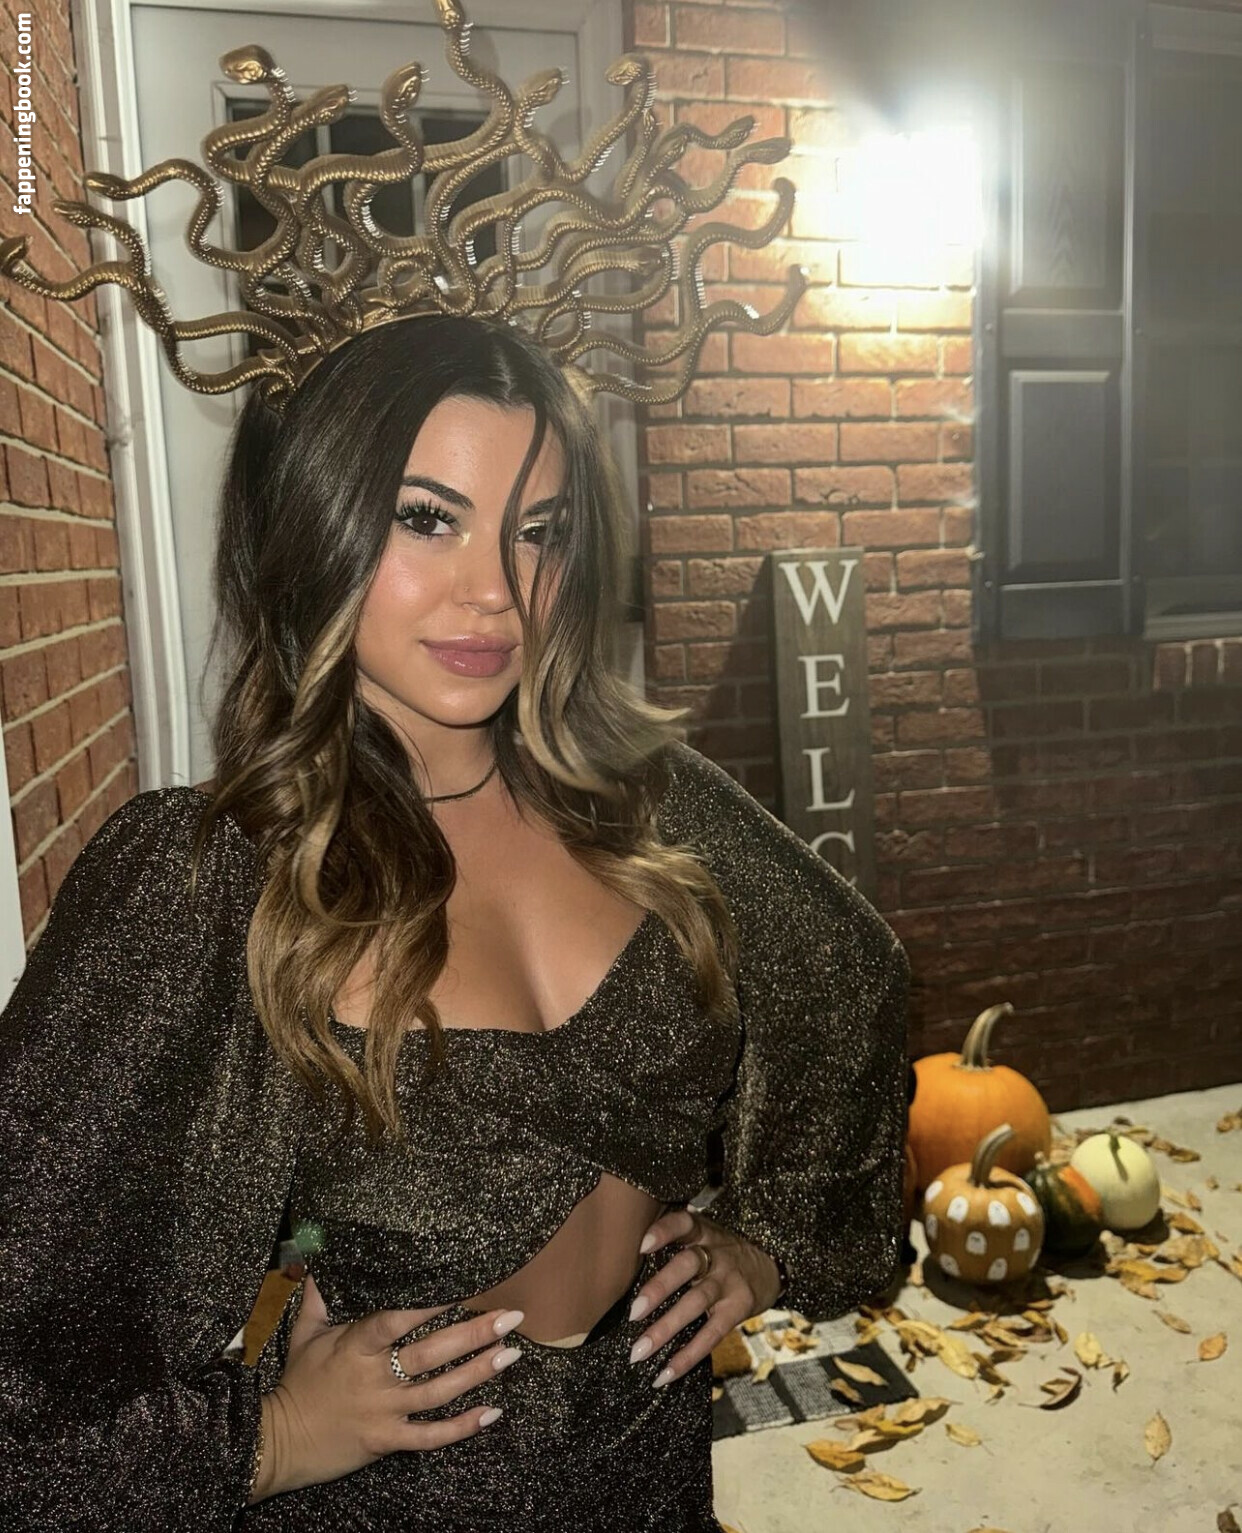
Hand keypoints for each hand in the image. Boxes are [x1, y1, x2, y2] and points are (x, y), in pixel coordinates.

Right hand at [249, 1273, 524, 1501]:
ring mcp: (384, 1411)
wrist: (278, 1442)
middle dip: (473, 1334)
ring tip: (510, 1354)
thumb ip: (318, 1297)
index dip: (429, 1304)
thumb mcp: (304, 1335)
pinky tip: (492, 1412)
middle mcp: (374, 1378)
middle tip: (510, 1318)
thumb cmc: (297, 1384)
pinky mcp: (387, 1441)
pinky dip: (462, 1427)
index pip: (396, 1320)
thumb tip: (319, 1259)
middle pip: (430, 1354)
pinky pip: (430, 1437)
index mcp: (355, 1346)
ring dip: (477, 1373)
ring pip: (438, 1392)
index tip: (464, 1286)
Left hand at [626, 1207, 783, 1388]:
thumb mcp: (705, 1236)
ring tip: (639, 1351)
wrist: (771, 1266)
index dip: (664, 1232)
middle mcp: (718, 1254)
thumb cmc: (722, 1253)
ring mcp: (729, 1282)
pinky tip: (665, 1374)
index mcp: (704, 1232)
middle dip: (659, 1288)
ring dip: (666, 1329)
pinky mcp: (738, 1309)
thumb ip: (676, 1243)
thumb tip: (623, 1259)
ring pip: (696, 1303)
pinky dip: (687, 1356)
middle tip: (633, 1312)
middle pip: (688, 1266)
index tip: (641, 1245)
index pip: (685, 1223)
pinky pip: (711, 1335)